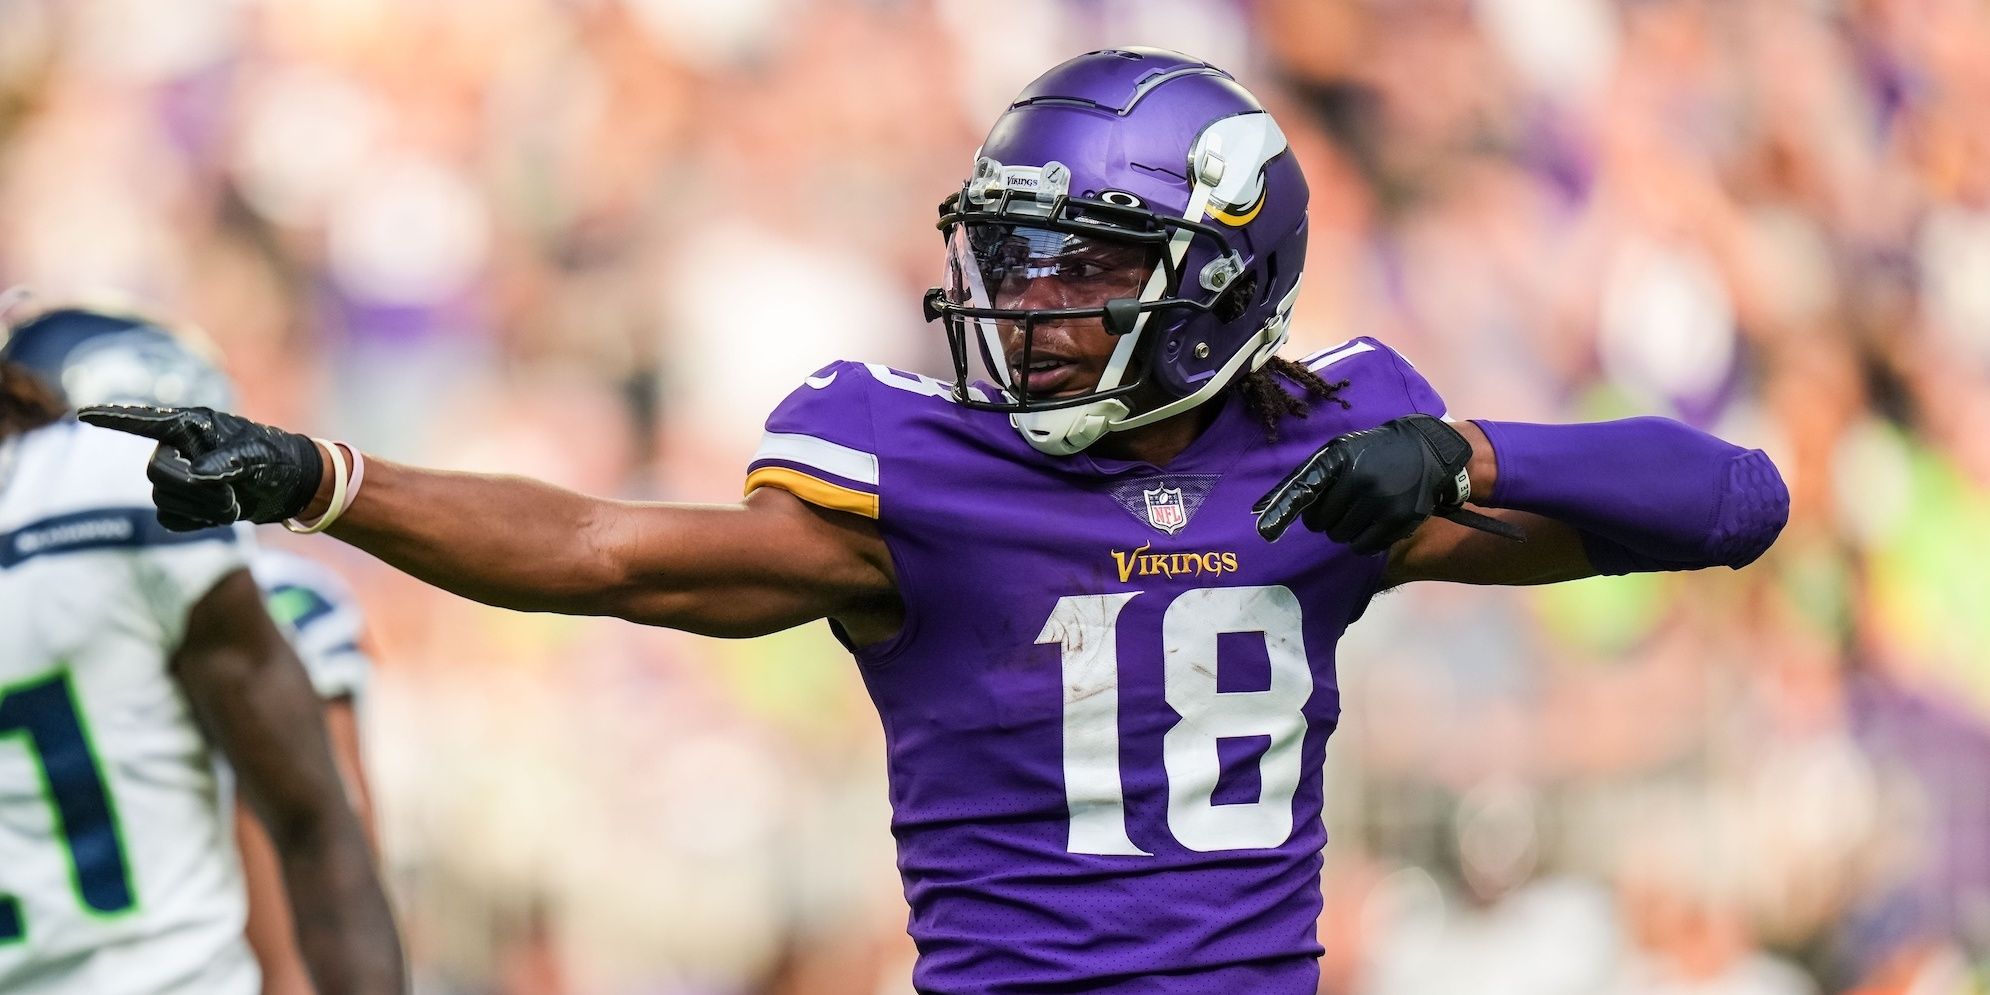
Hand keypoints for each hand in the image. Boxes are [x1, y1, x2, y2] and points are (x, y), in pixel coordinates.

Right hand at [78, 405, 323, 530]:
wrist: (289, 486)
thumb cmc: (275, 458)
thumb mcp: (259, 454)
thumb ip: (230, 460)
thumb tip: (199, 474)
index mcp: (190, 427)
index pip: (143, 421)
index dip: (112, 418)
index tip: (83, 414)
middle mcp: (176, 450)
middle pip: (155, 472)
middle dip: (192, 488)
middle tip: (231, 495)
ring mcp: (177, 477)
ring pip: (163, 499)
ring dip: (202, 507)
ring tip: (234, 503)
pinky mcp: (183, 504)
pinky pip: (170, 520)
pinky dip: (196, 522)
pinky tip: (219, 513)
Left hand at [1254, 414, 1522, 551]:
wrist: (1428, 452)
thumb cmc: (1374, 453)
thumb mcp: (1340, 453)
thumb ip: (1306, 478)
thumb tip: (1262, 510)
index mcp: (1340, 459)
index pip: (1304, 492)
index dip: (1283, 513)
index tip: (1265, 530)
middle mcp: (1360, 479)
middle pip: (1320, 523)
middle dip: (1324, 520)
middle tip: (1340, 507)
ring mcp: (1381, 501)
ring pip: (1341, 537)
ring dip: (1344, 531)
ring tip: (1359, 512)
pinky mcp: (1399, 520)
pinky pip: (1364, 547)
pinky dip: (1363, 541)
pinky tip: (1373, 523)